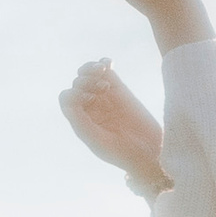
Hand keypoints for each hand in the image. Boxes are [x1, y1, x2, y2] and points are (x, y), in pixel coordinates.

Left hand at [60, 58, 167, 196]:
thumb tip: (69, 97)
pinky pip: (106, 72)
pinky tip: (108, 64)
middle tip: (102, 89)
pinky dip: (104, 63)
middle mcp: (89, 106)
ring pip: (88, 74)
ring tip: (102, 71)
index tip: (91, 99)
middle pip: (77, 84)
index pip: (67, 98)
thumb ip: (81, 122)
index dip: (75, 94)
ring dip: (91, 69)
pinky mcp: (119, 89)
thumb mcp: (98, 141)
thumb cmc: (120, 152)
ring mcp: (103, 96)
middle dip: (85, 81)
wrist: (149, 152)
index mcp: (80, 119)